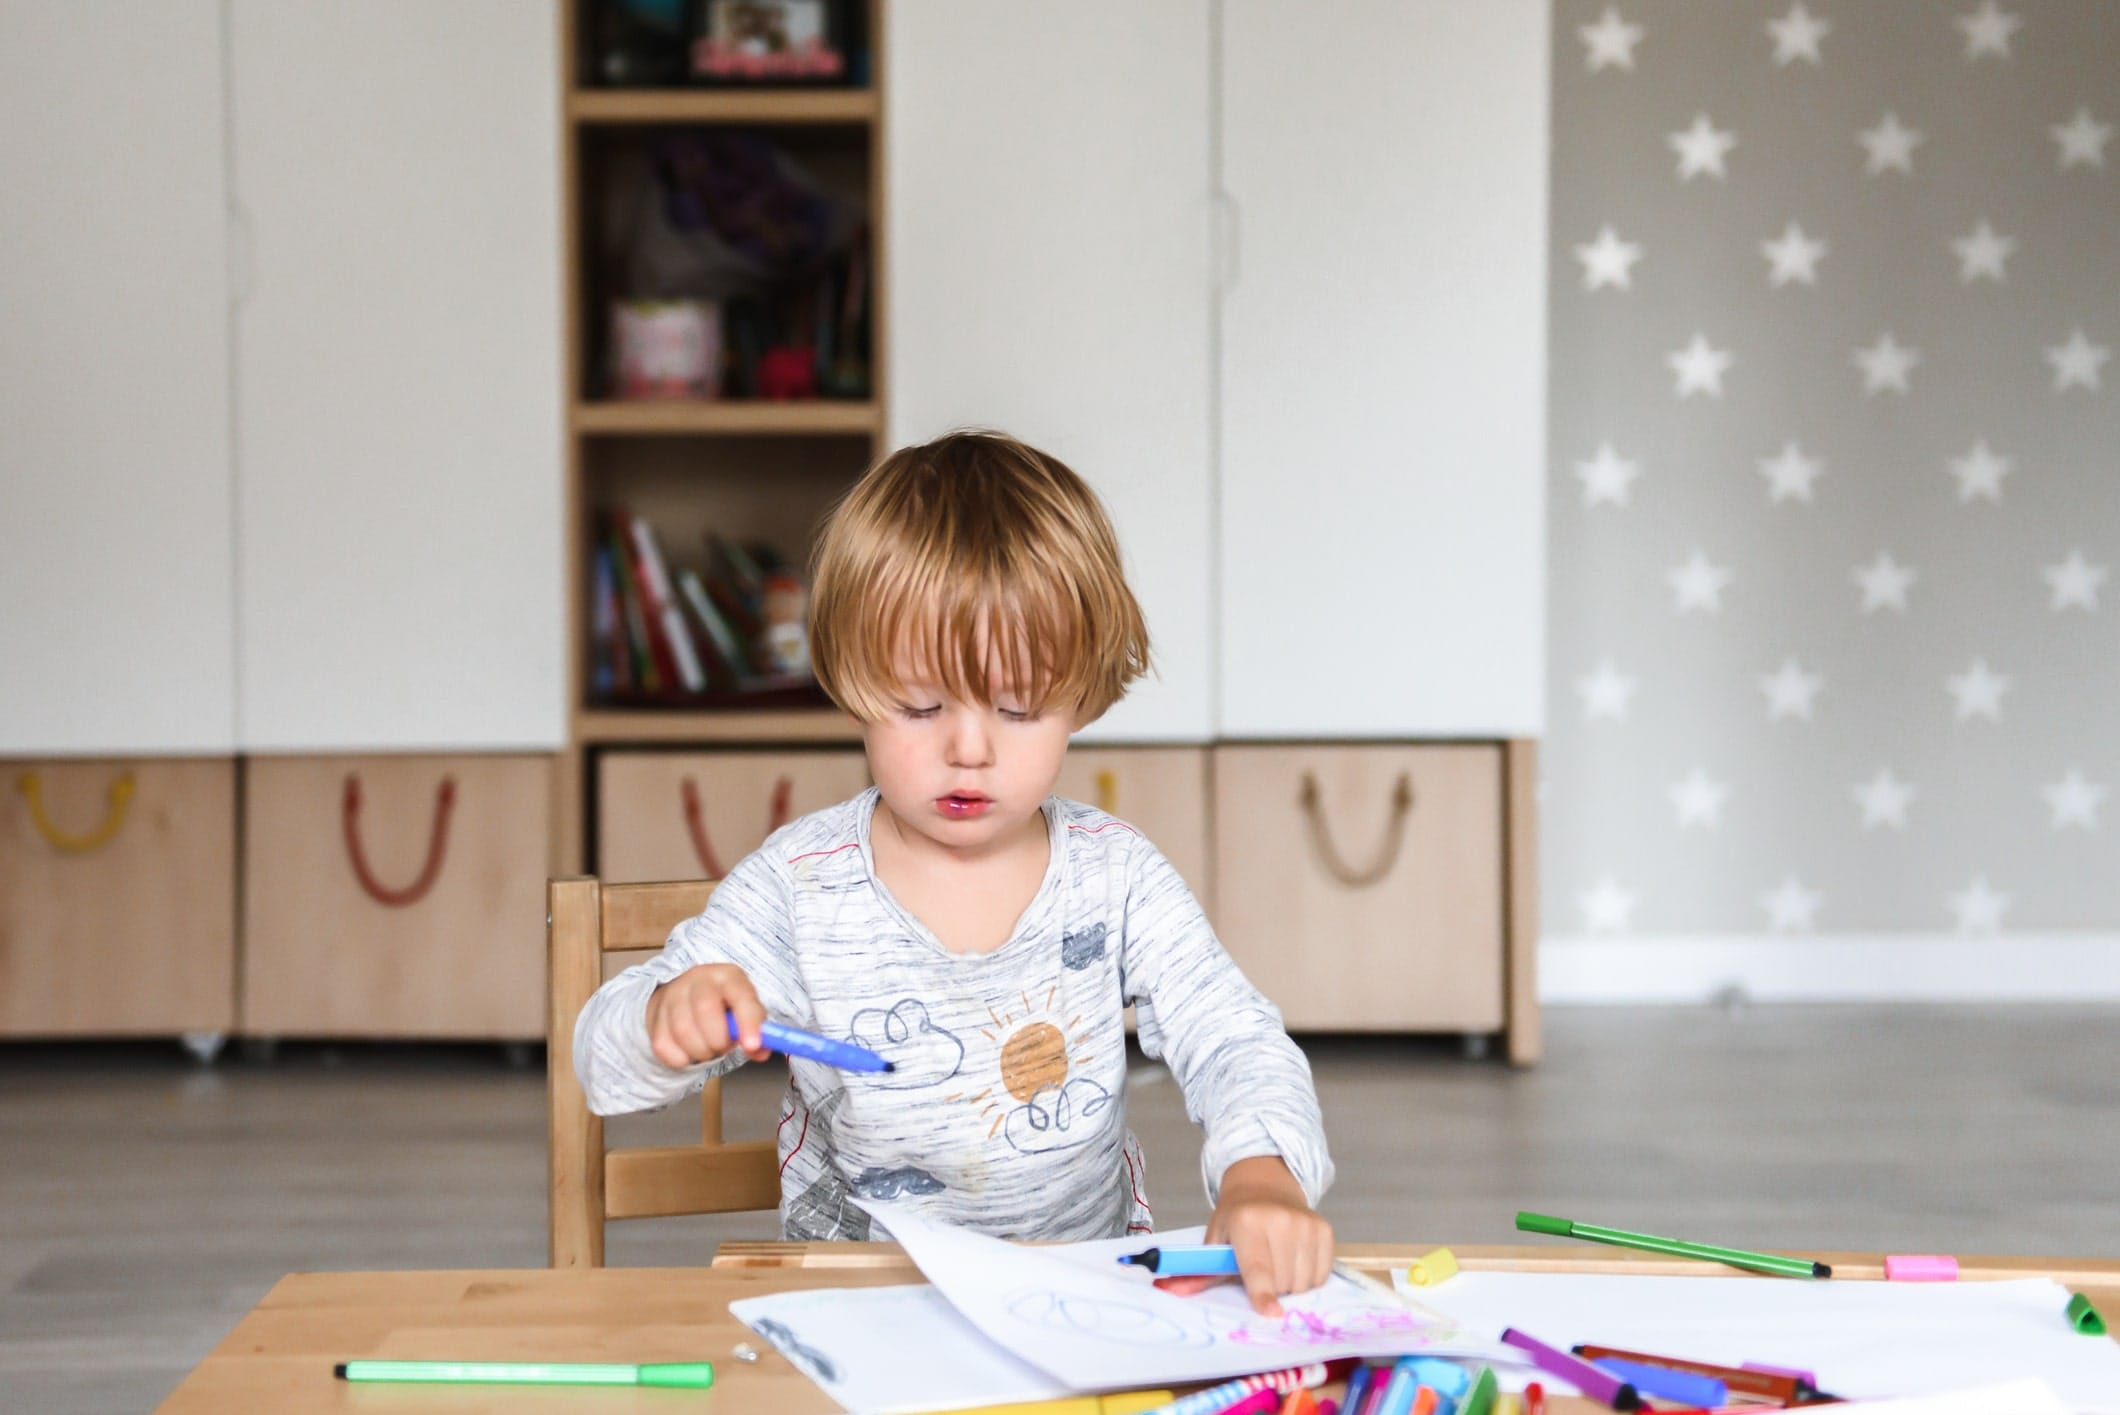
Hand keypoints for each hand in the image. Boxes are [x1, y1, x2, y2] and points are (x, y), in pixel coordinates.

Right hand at [643, 964, 770, 1068]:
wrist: (684, 998)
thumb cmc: (723, 1008)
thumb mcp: (745, 1012)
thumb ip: (758, 1033)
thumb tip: (761, 1051)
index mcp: (728, 976)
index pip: (740, 995)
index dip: (748, 1022)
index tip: (753, 1046)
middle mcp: (698, 979)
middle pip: (705, 1009)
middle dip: (718, 1040)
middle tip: (723, 1047)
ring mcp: (672, 995)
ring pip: (683, 1031)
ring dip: (700, 1051)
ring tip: (707, 1048)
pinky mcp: (654, 1016)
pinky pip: (664, 1046)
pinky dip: (680, 1058)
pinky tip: (689, 1050)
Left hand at [1183, 1156, 1332, 1316]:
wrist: (1265, 1186)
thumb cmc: (1237, 1219)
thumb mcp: (1215, 1239)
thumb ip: (1197, 1271)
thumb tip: (1166, 1290)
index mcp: (1246, 1221)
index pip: (1257, 1266)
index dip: (1262, 1292)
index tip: (1270, 1313)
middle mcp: (1279, 1219)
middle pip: (1282, 1282)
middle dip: (1271, 1289)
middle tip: (1261, 1271)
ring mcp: (1305, 1223)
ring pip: (1303, 1282)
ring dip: (1290, 1285)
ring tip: (1277, 1264)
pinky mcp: (1324, 1228)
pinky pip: (1321, 1274)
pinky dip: (1309, 1277)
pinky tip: (1295, 1259)